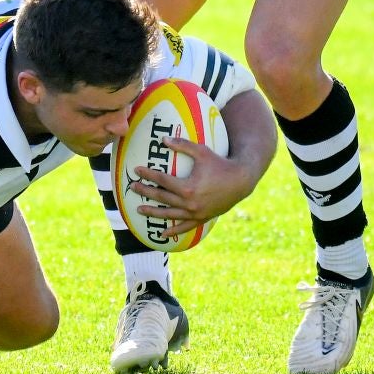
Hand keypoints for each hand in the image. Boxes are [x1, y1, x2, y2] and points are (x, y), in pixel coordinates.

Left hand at [131, 137, 255, 235]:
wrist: (241, 181)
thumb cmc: (220, 164)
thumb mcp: (202, 152)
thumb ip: (182, 146)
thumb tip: (162, 139)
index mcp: (188, 187)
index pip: (162, 180)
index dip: (148, 174)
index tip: (137, 170)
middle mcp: (190, 202)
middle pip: (162, 197)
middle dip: (145, 192)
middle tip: (132, 188)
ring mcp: (195, 212)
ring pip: (169, 214)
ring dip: (153, 212)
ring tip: (139, 210)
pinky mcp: (202, 218)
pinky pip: (185, 227)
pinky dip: (173, 231)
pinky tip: (162, 234)